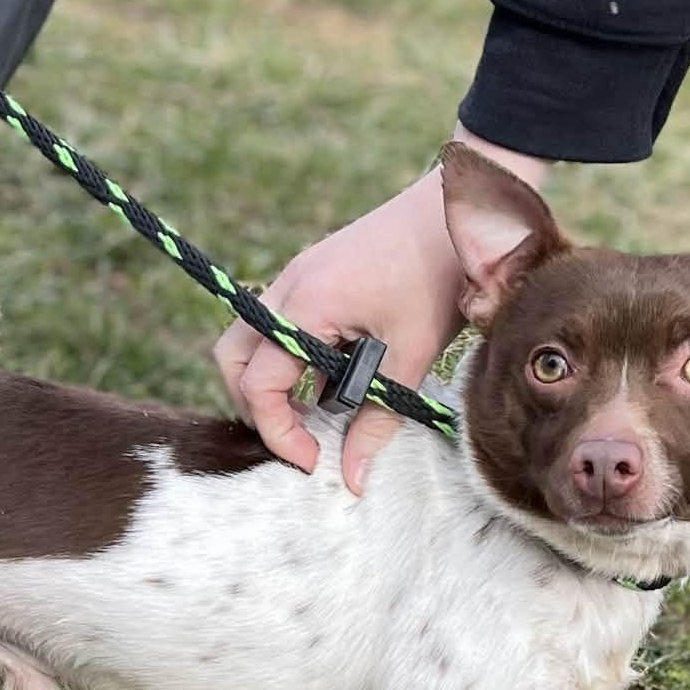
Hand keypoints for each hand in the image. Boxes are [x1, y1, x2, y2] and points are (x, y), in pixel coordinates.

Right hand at [214, 128, 550, 493]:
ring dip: (269, 380)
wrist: (456, 211)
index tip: (312, 461)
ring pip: (248, 338)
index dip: (278, 432)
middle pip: (232, 358)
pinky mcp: (311, 272)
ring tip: (315, 412)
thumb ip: (379, 418)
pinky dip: (288, 356)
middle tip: (300, 439)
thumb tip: (353, 478)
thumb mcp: (412, 355)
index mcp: (306, 306)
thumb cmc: (438, 276)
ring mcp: (295, 275)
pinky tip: (333, 374)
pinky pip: (276, 321)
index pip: (260, 384)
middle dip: (255, 407)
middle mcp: (287, 287)